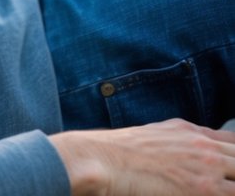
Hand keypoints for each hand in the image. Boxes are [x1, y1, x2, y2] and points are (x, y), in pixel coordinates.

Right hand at [49, 119, 234, 194]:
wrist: (102, 159)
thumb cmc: (118, 151)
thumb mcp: (154, 134)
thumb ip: (181, 138)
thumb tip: (195, 143)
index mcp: (193, 133)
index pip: (234, 143)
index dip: (234, 158)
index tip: (228, 170)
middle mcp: (205, 147)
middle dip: (234, 174)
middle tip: (223, 183)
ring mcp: (208, 168)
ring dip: (231, 186)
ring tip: (217, 189)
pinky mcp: (205, 190)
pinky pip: (232, 193)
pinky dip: (226, 193)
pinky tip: (206, 194)